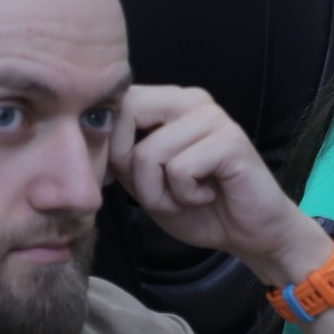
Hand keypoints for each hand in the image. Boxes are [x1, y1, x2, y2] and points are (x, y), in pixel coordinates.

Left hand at [107, 84, 321, 282]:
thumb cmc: (199, 207)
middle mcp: (191, 100)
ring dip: (158, 192)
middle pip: (127, 115)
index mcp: (170, 103)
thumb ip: (120, 157)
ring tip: (186, 197)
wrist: (250, 233)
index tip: (120, 178)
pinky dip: (184, 196)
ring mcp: (213, 117)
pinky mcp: (231, 140)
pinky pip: (179, 170)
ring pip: (148, 153)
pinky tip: (206, 195)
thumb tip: (84, 140)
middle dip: (126, 165)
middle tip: (154, 190)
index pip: (117, 104)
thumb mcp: (145, 181)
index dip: (106, 146)